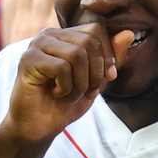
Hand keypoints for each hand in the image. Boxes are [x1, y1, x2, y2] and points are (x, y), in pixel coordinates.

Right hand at [2, 24, 132, 143]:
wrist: (39, 127)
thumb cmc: (66, 102)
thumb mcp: (97, 80)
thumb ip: (112, 57)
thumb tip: (129, 33)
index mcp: (66, 35)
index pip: (97, 30)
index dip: (106, 56)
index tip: (100, 79)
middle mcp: (51, 34)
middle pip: (89, 41)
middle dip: (94, 73)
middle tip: (82, 90)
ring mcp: (37, 44)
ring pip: (77, 54)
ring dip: (80, 83)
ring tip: (67, 93)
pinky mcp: (28, 59)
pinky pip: (62, 67)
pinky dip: (65, 88)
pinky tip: (54, 93)